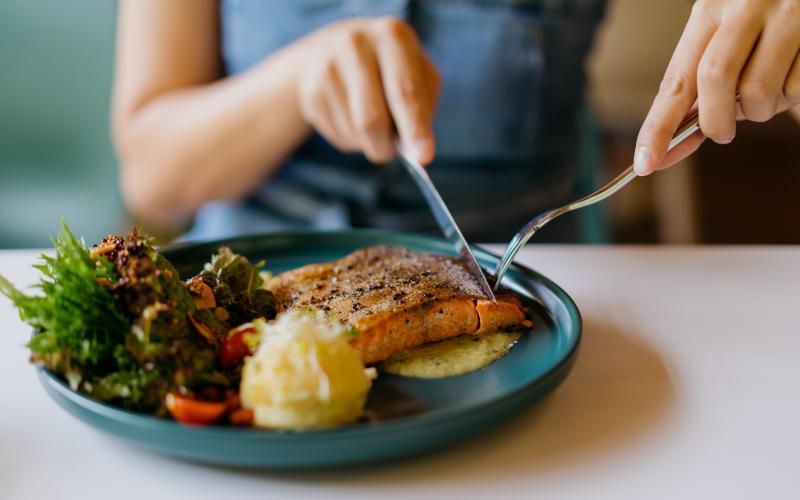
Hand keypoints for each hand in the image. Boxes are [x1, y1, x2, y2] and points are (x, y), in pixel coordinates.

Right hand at [297, 17, 440, 163]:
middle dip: (386, 146)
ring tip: (374, 123)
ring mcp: (327, 66)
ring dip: (370, 142)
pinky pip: (338, 134)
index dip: (416, 128)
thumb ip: (423, 107)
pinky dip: (352, 139)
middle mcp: (355, 44)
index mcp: (391, 35)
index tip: (424, 157)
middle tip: (393, 154)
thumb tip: (416, 150)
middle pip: (372, 118)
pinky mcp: (310, 91)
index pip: (405, 91)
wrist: (333, 50)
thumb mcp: (418, 73)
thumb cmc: (390, 68)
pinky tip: (351, 117)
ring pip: (354, 132)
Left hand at [635, 0, 799, 175]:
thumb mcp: (724, 43)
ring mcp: (786, 16)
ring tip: (768, 92)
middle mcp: (745, 7)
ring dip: (759, 110)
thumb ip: (700, 89)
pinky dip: (791, 96)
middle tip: (722, 133)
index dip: (658, 127)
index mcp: (710, 11)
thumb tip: (669, 147)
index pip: (675, 80)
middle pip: (714, 79)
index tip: (645, 162)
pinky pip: (796, 89)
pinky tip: (792, 74)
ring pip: (759, 91)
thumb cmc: (763, 27)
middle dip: (715, 121)